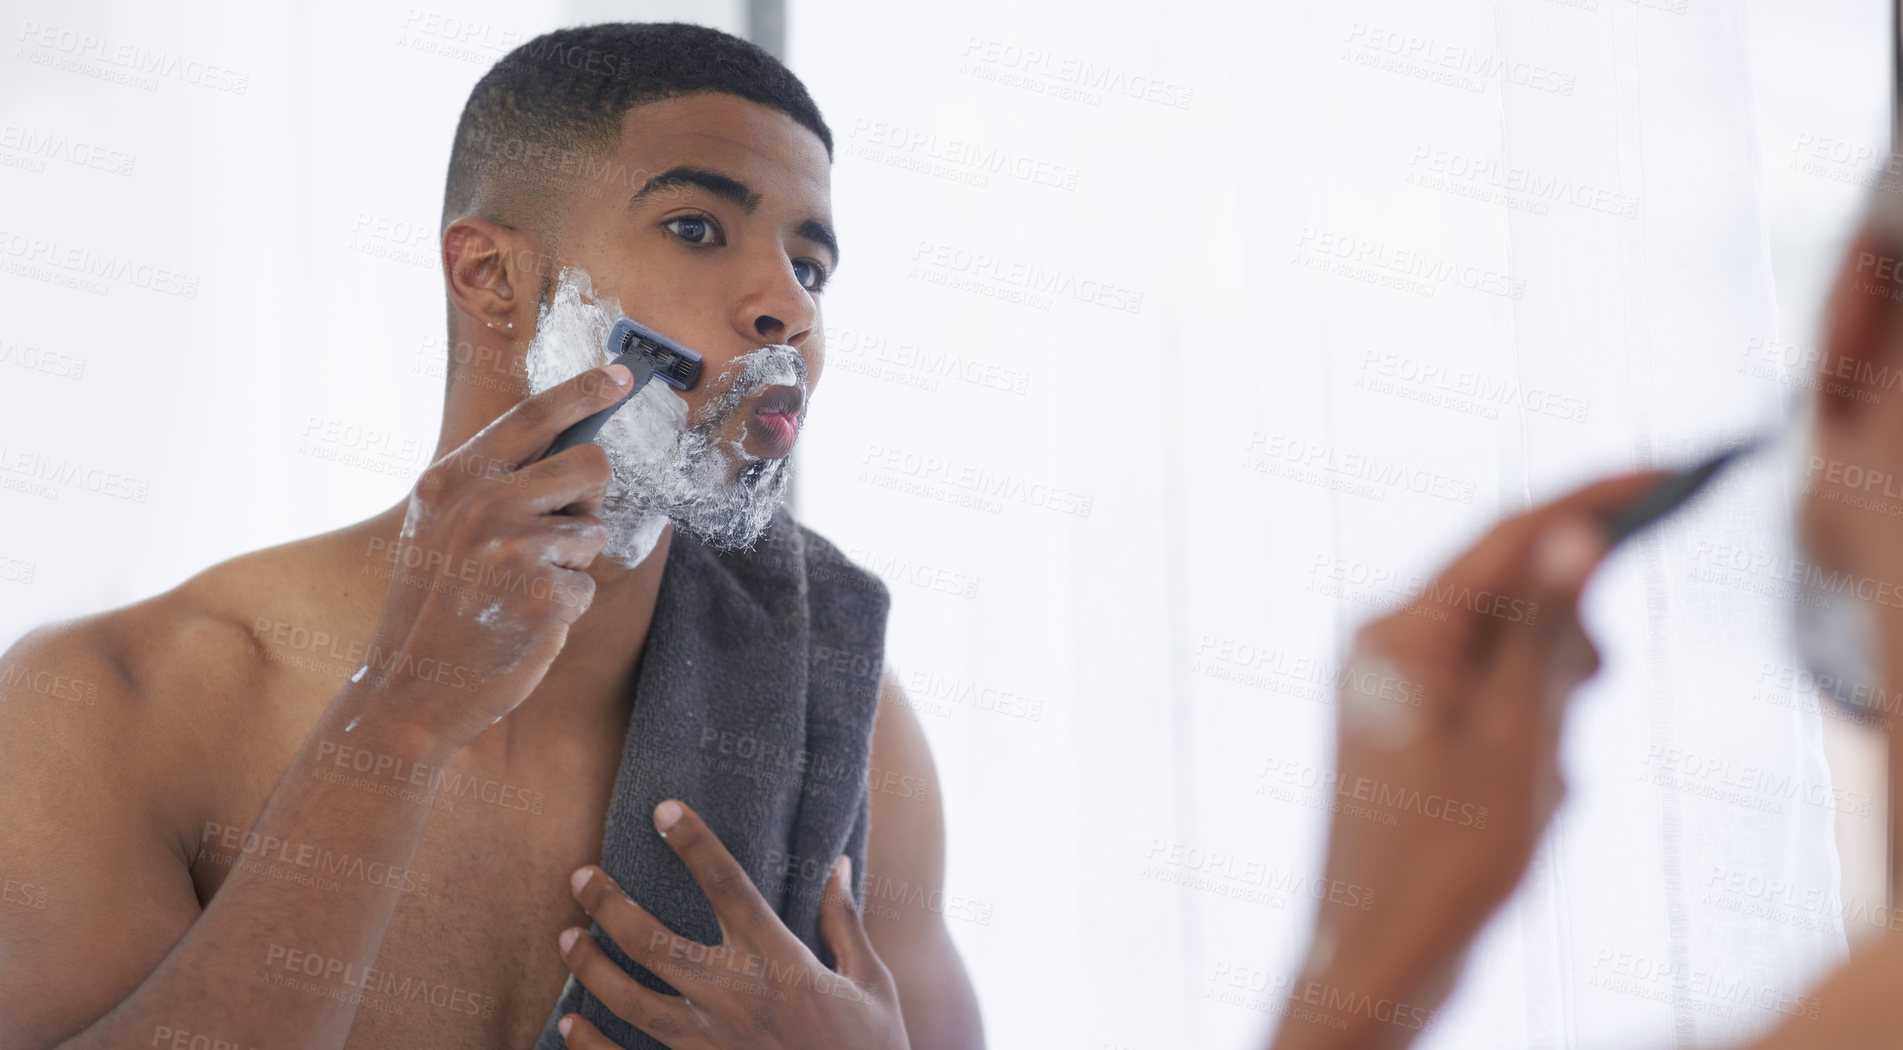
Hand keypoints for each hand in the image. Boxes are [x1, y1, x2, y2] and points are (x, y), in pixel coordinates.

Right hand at [358, 363, 630, 747]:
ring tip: (517, 587)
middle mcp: (482, 503)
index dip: (586, 390)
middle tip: (555, 533)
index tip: (623, 375)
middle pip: (590, 465)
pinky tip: (522, 620)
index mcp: (453, 478)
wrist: (413, 687)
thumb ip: (494, 481)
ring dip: (570, 561)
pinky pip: (587, 584)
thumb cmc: (435, 604)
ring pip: (592, 531)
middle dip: (588, 498)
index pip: (534, 414)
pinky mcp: (544, 595)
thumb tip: (574, 441)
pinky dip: (565, 606)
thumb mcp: (440, 525)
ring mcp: (513, 549)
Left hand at [558, 800, 909, 1049]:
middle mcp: (739, 999)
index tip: (664, 809)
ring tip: (566, 937)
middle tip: (581, 876)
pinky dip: (594, 1045)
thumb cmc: (871, 1049)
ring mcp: (713, 1044)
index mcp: (783, 964)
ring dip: (592, 967)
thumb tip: (839, 865)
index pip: (730, 888)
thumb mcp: (870, 982)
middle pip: (656, 943)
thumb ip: (844, 923)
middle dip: (610, 905)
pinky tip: (570, 1022)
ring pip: (633, 1000)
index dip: (695, 844)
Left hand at [1272, 471, 1661, 1049]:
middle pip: (1506, 593)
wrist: (1380, 956)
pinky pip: (1491, 699)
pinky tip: (1522, 799)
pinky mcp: (1406, 724)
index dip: (1589, 501)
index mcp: (1399, 632)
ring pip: (1507, 653)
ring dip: (1550, 702)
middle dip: (1566, 643)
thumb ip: (1544, 632)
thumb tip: (1568, 534)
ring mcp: (1388, 685)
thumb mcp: (1518, 740)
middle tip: (1586, 696)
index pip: (1506, 535)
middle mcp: (1382, 643)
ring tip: (1539, 777)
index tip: (1663, 474)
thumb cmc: (1440, 859)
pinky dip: (1528, 734)